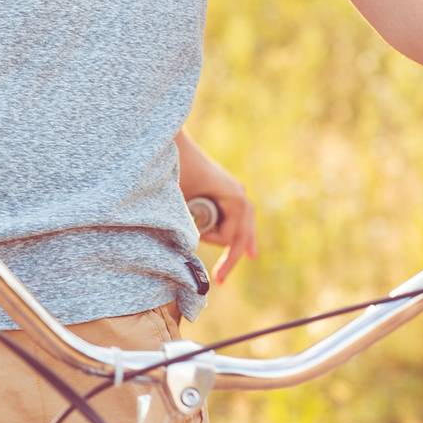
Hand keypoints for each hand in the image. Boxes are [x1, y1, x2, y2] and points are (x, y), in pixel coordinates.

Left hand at [178, 138, 257, 284]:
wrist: (173, 142)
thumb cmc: (177, 168)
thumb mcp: (181, 199)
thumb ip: (189, 223)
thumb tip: (188, 249)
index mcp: (234, 197)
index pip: (233, 237)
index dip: (222, 252)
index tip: (213, 270)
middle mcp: (239, 195)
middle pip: (241, 235)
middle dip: (231, 256)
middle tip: (219, 280)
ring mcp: (234, 192)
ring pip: (240, 228)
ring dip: (230, 243)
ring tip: (228, 266)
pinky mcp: (225, 192)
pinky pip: (237, 219)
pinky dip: (237, 233)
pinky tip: (249, 251)